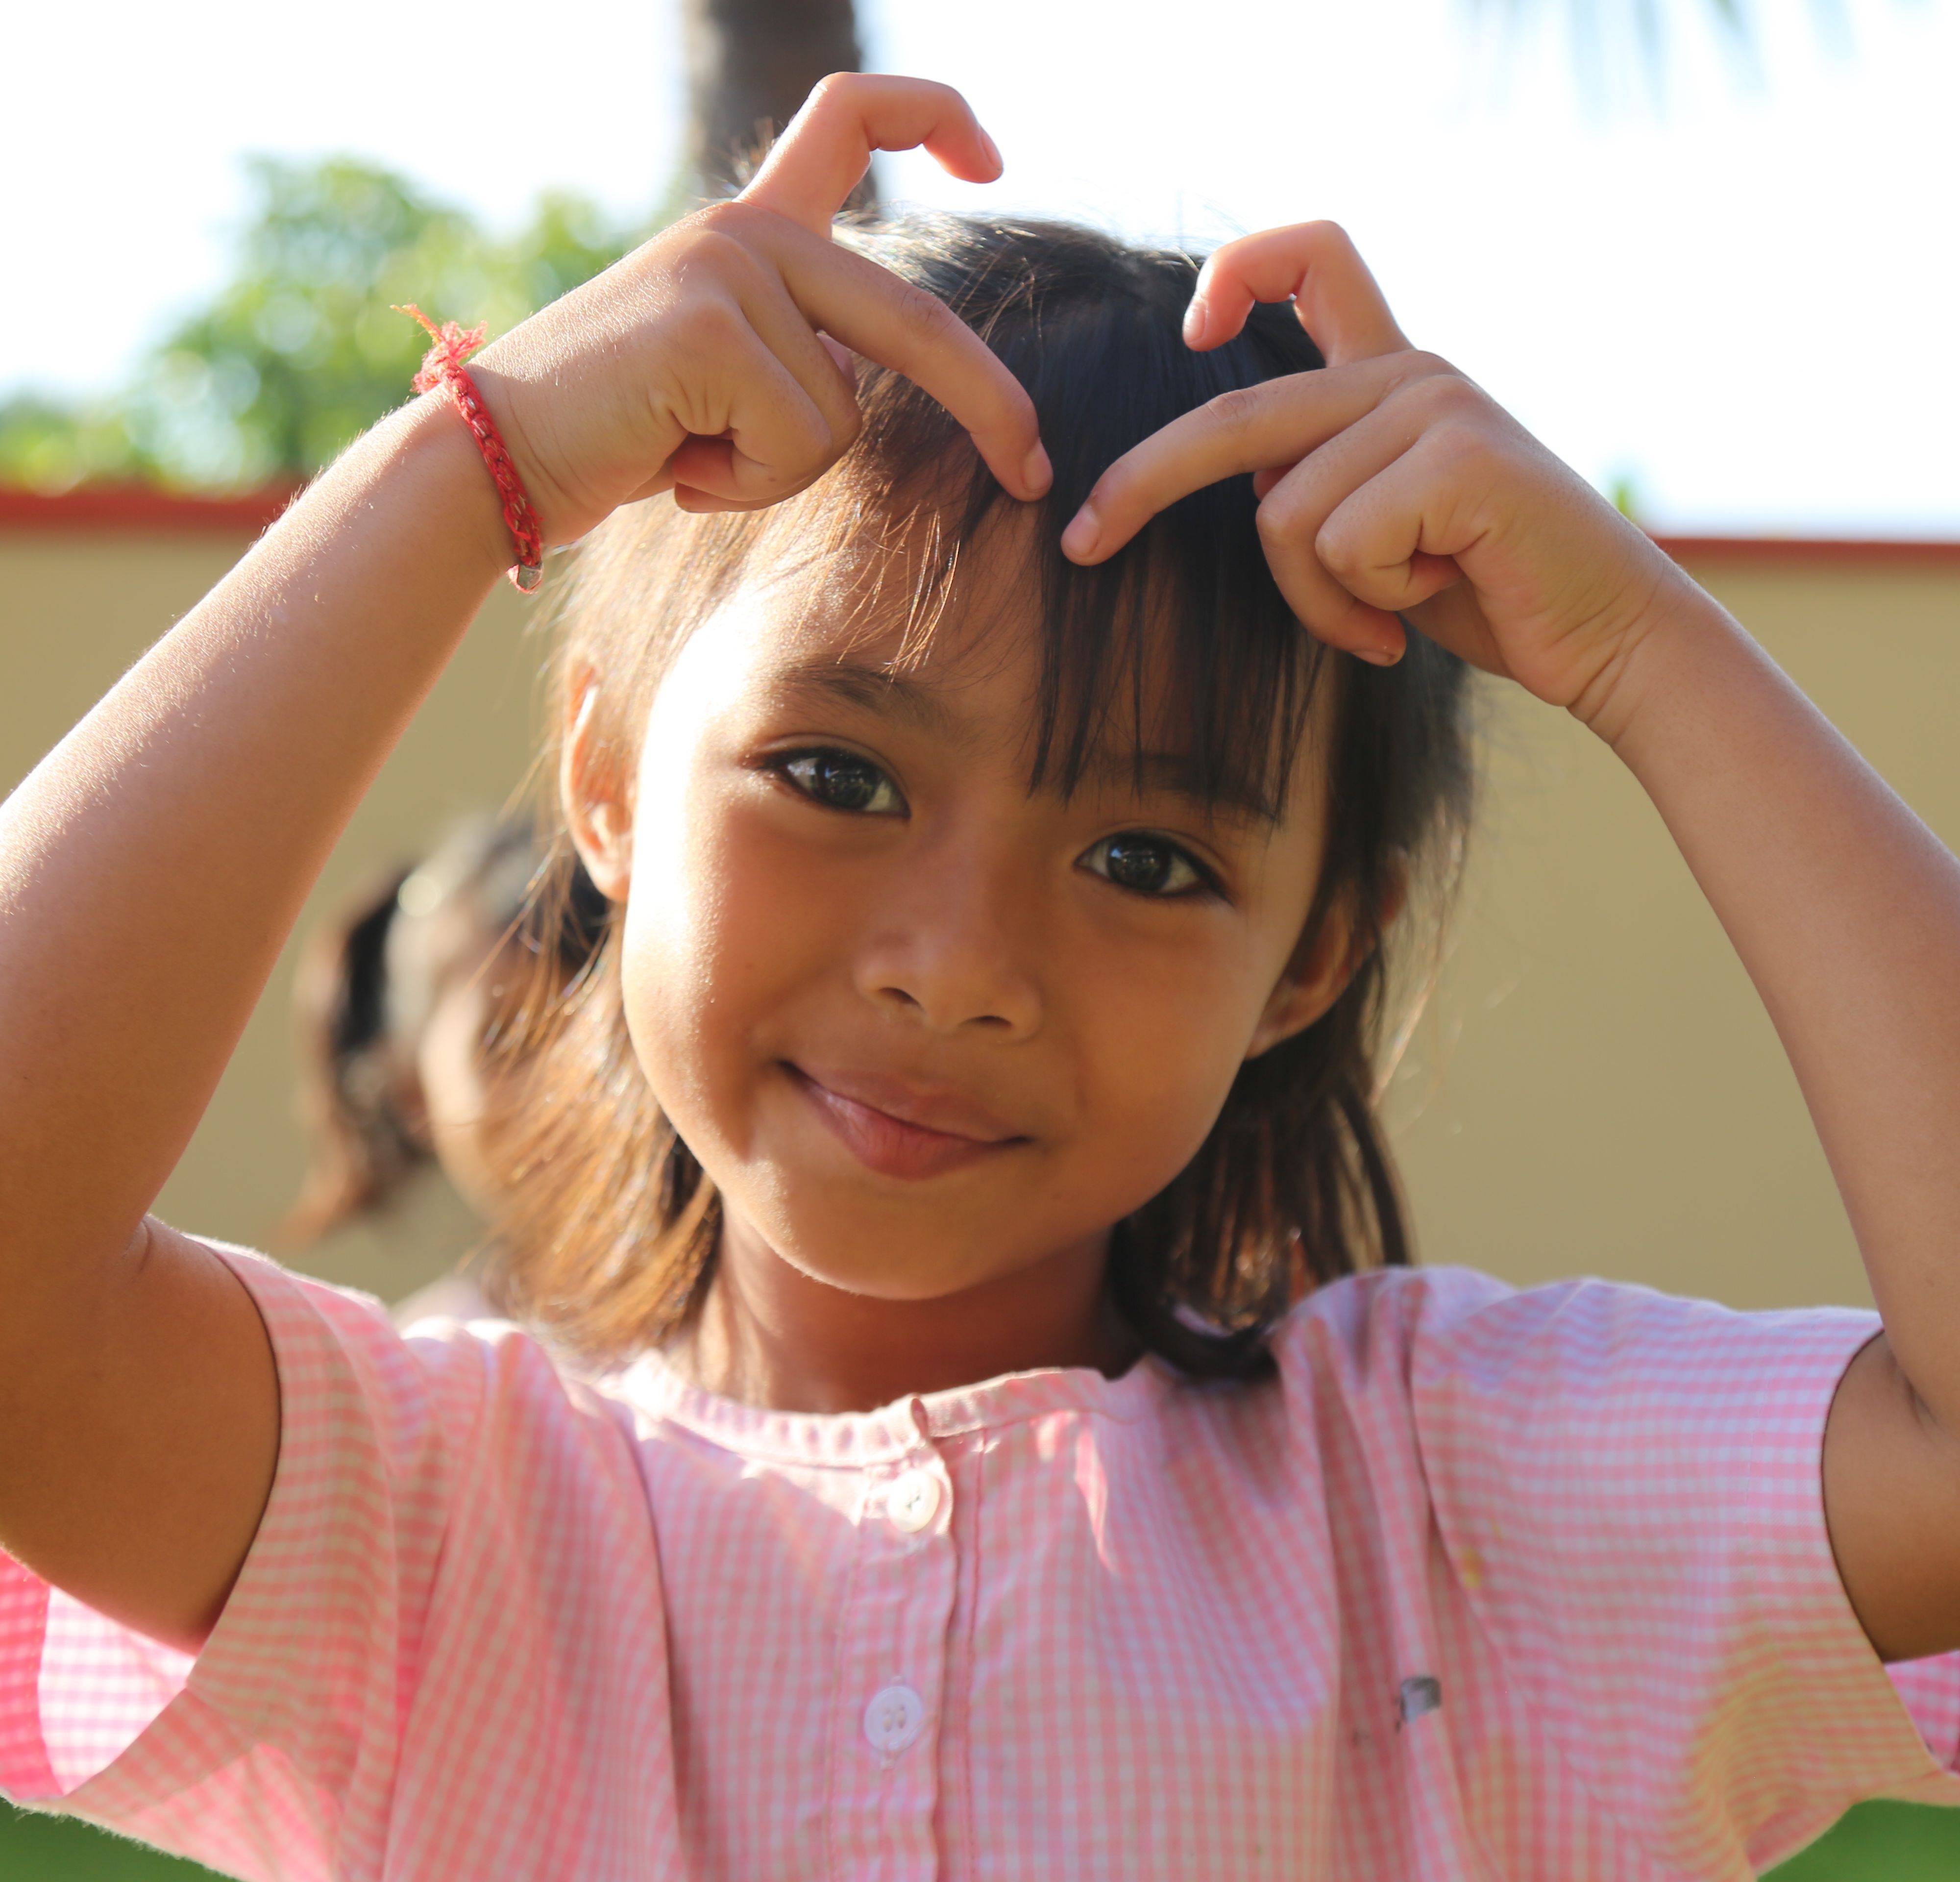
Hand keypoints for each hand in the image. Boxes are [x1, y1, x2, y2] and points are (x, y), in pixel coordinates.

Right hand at [468, 75, 1050, 546]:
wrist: (497, 458)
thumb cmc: (617, 434)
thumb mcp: (721, 380)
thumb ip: (796, 352)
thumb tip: (864, 384)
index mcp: (753, 231)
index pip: (850, 118)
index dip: (934, 119)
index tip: (992, 161)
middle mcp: (746, 232)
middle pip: (911, 321)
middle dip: (991, 405)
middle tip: (1038, 474)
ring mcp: (727, 269)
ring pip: (840, 414)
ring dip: (776, 471)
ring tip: (689, 455)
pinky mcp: (707, 325)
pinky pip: (795, 441)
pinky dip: (744, 484)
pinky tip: (673, 464)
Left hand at [1060, 222, 1693, 723]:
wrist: (1602, 638)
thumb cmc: (1485, 590)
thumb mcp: (1381, 530)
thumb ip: (1317, 484)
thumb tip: (1252, 481)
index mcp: (1388, 377)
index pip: (1315, 258)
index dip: (1239, 269)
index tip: (1194, 328)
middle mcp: (1409, 374)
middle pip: (1235, 418)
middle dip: (1138, 485)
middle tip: (1082, 544)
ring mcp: (1434, 407)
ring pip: (1282, 514)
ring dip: (1318, 598)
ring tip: (1387, 615)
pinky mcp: (1457, 457)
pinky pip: (1338, 543)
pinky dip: (1362, 604)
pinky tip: (1429, 602)